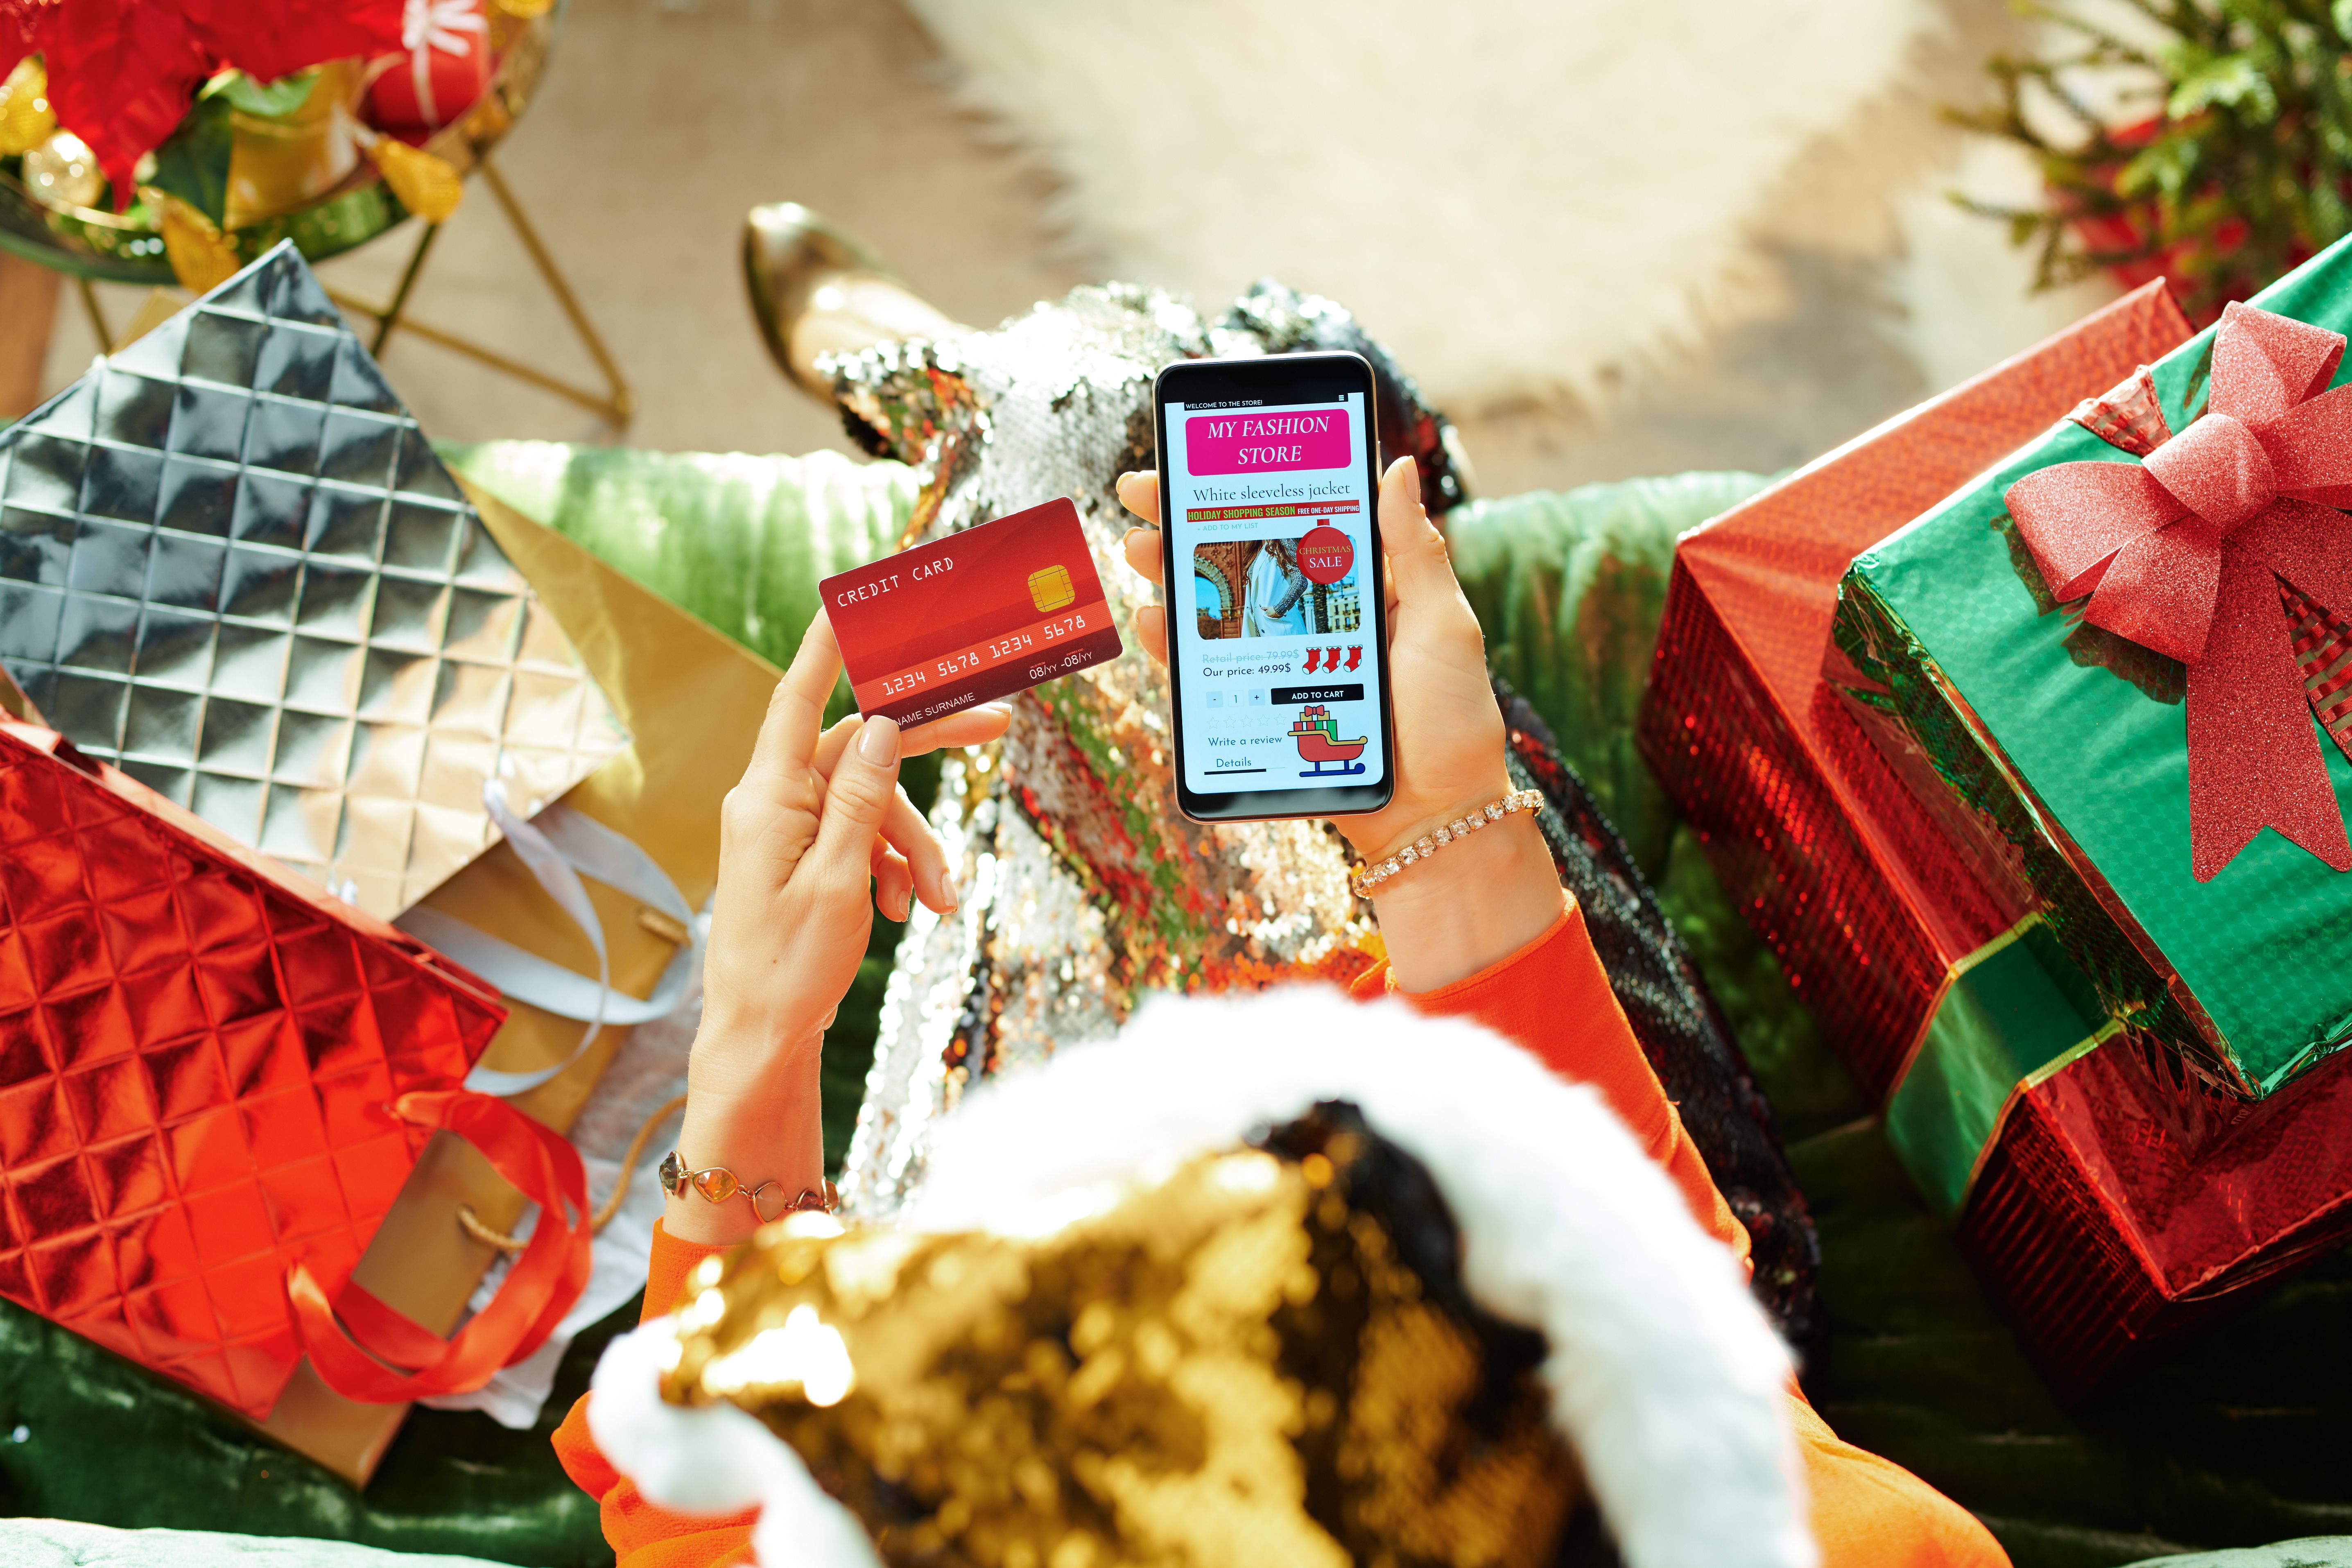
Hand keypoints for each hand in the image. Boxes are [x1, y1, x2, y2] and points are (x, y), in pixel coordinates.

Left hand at [670, 614, 1010, 1244]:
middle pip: (861, 748)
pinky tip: (910, 910)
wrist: (761, 1038)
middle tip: (999, 725)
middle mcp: (772, 801)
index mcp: (767, 796)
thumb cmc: (788, 967)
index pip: (801, 698)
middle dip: (928, 748)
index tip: (849, 599)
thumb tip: (883, 725)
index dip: (827, 645)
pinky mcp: (803, 857)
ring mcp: (787, 829)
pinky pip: (861, 839)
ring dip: (916, 846)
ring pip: (871, 804)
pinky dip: (894, 867)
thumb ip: (859, 798)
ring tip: (939, 902)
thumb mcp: (837, 879)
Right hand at [1116, 455, 1565, 990]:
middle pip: (1240, 558)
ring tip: (1139, 548)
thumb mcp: (1443, 623)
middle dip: (1186, 522)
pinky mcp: (1261, 707)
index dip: (1247, 488)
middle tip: (1144, 492)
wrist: (1436, 815)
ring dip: (1170, 575)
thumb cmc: (1452, 719)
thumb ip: (1416, 550)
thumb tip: (1398, 466)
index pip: (1294, 521)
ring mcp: (1282, 663)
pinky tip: (1151, 621)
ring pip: (1215, 608)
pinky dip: (1173, 646)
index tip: (1204, 453)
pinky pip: (1208, 671)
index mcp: (1358, 586)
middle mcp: (1313, 619)